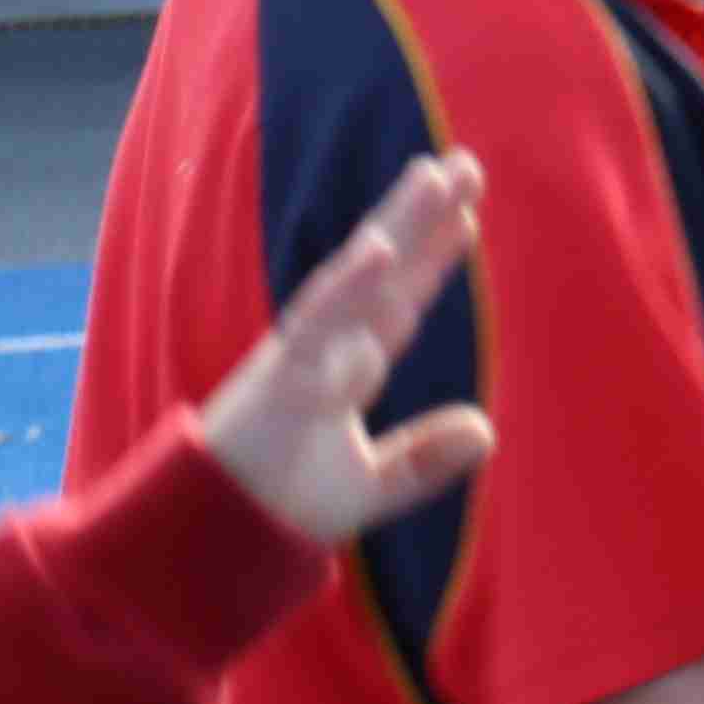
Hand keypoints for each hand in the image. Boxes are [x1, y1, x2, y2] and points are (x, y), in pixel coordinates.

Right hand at [197, 154, 499, 545]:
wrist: (216, 541)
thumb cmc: (278, 508)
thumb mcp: (371, 488)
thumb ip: (425, 460)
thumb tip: (487, 430)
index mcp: (347, 370)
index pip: (399, 302)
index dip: (432, 259)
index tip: (467, 214)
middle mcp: (329, 349)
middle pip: (387, 274)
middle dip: (425, 219)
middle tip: (466, 163)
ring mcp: (304, 355)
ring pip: (357, 278)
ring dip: (396, 224)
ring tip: (434, 173)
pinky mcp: (279, 375)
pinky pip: (315, 320)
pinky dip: (347, 283)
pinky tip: (380, 245)